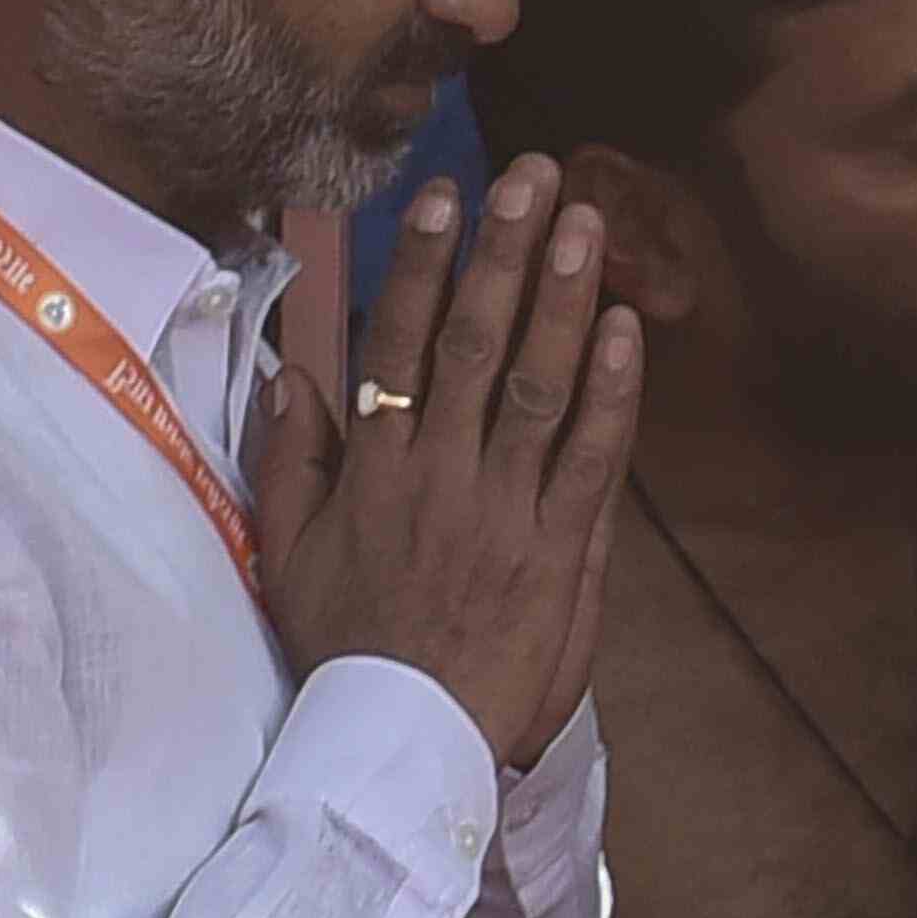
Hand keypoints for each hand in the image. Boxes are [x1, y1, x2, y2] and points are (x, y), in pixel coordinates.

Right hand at [259, 163, 643, 772]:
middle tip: (535, 177)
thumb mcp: (290, 551)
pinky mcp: (557, 551)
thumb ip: (294, 458)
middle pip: (474, 344)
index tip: (444, 198)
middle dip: (505, 254)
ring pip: (535, 386)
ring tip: (588, 224)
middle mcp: (437, 474)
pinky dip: (611, 394)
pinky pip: (590, 460)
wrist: (403, 740)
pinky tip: (626, 331)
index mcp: (373, 469)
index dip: (424, 265)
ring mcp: (501, 510)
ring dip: (563, 299)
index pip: (399, 344)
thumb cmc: (347, 646)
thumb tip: (292, 373)